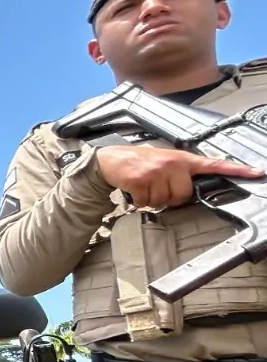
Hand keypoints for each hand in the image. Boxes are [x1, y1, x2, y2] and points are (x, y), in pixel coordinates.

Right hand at [96, 145, 262, 208]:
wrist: (109, 160)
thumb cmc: (138, 162)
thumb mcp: (163, 161)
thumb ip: (179, 172)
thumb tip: (186, 192)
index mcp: (182, 159)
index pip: (214, 164)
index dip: (236, 170)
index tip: (256, 172)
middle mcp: (172, 163)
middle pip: (183, 194)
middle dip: (169, 197)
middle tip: (157, 187)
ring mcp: (156, 171)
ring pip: (163, 201)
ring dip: (152, 199)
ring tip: (144, 186)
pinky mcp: (141, 180)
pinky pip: (146, 202)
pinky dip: (138, 201)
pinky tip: (134, 190)